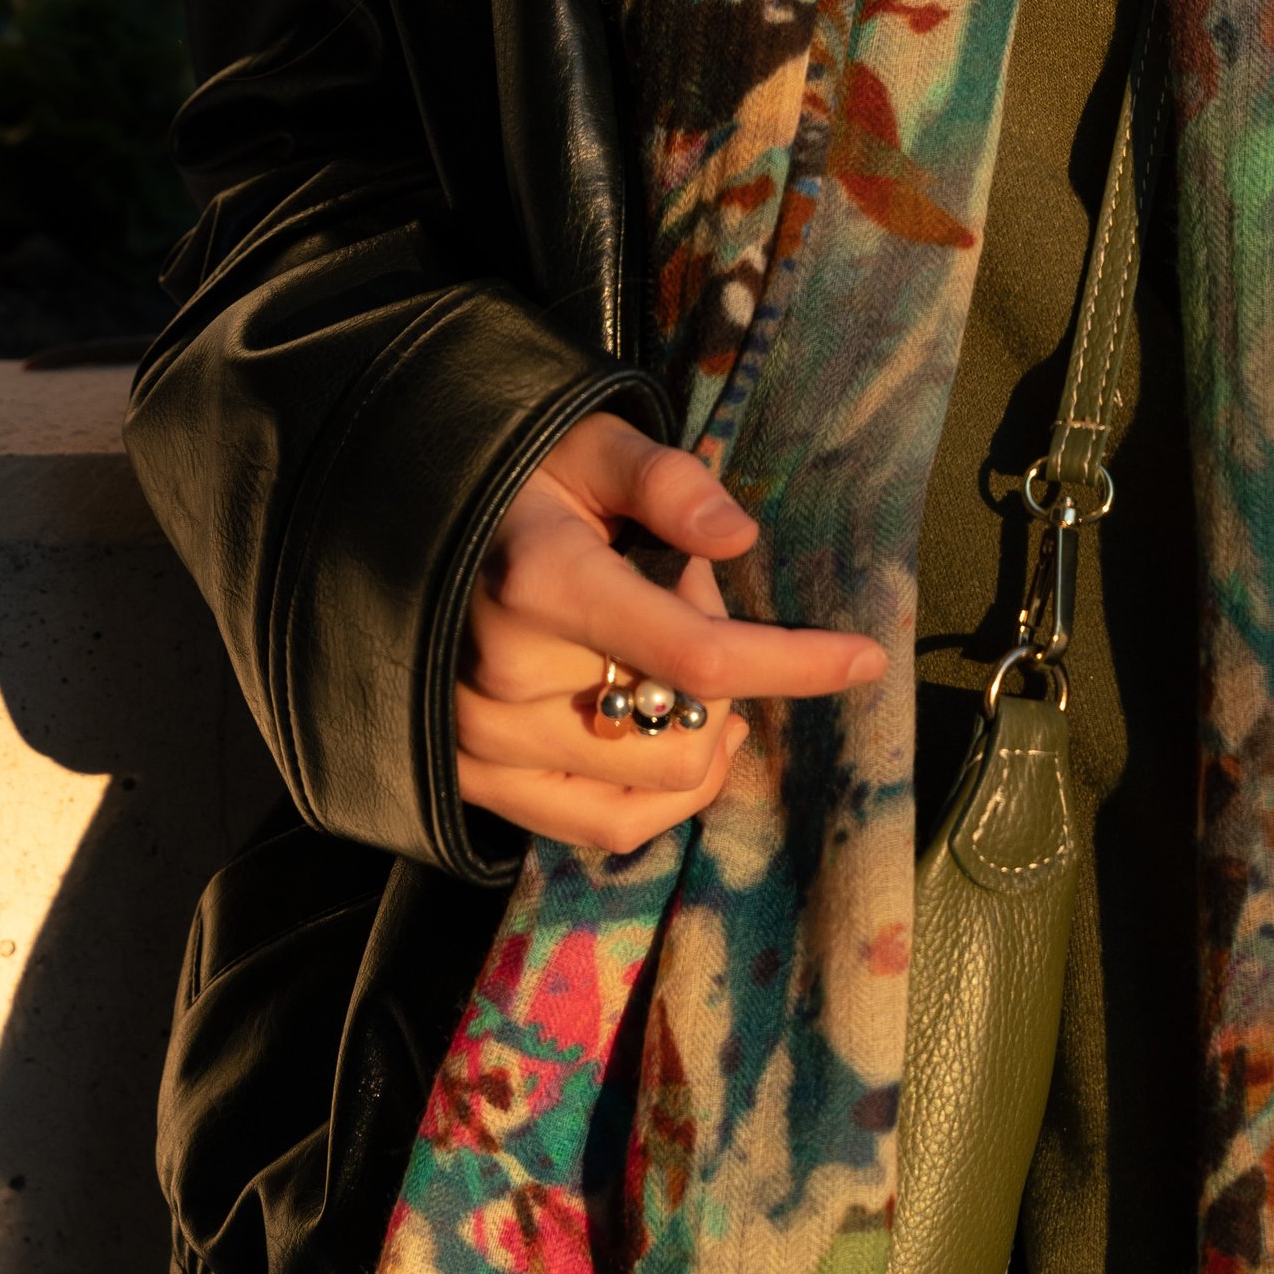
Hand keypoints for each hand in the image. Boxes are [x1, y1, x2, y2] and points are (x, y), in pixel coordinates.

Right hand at [456, 410, 886, 856]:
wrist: (407, 521)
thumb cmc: (519, 478)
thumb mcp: (590, 445)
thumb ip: (667, 483)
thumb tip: (740, 534)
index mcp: (540, 583)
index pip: (698, 654)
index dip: (795, 662)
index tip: (865, 658)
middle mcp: (505, 677)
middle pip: (687, 727)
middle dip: (728, 671)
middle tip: (695, 601)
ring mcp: (485, 741)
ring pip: (657, 787)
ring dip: (702, 731)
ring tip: (685, 667)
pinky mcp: (476, 782)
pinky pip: (603, 827)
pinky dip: (664, 798)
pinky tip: (684, 740)